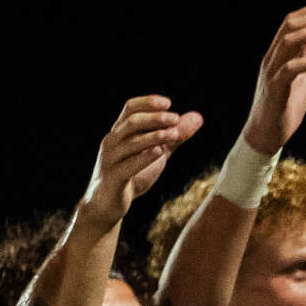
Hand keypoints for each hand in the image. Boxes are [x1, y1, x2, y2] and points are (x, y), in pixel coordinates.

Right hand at [76, 93, 199, 224]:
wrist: (107, 204)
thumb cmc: (132, 174)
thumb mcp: (158, 152)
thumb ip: (175, 136)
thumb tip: (198, 117)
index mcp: (120, 133)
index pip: (130, 108)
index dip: (148, 102)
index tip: (168, 103)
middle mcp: (112, 143)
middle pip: (131, 122)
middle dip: (154, 118)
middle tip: (175, 119)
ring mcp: (110, 160)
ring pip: (131, 142)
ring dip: (154, 136)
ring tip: (174, 135)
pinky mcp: (113, 179)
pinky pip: (128, 166)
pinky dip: (144, 157)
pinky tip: (160, 152)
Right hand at [244, 2, 305, 153]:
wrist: (266, 134)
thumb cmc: (284, 106)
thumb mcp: (301, 76)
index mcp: (276, 55)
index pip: (290, 22)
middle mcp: (271, 59)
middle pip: (289, 26)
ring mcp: (271, 73)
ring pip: (289, 41)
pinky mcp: (276, 89)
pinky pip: (292, 69)